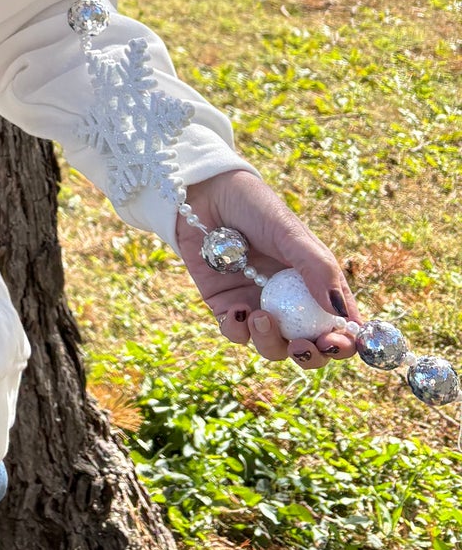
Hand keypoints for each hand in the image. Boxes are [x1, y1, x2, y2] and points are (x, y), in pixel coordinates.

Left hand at [178, 168, 361, 371]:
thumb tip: (341, 314)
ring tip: (261, 318)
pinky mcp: (226, 306)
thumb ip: (317, 269)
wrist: (205, 193)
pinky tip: (236, 311)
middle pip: (310, 345)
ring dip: (272, 344)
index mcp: (316, 283)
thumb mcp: (290, 233)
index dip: (346, 343)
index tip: (339, 345)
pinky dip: (238, 332)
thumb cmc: (255, 207)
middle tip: (303, 346)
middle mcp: (291, 301)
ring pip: (273, 346)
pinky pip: (236, 334)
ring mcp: (259, 306)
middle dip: (311, 356)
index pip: (340, 324)